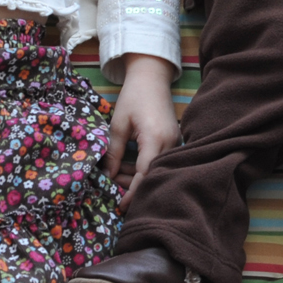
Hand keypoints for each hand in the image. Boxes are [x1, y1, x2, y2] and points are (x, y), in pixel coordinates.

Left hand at [103, 54, 179, 206]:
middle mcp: (171, 142)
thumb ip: (113, 151)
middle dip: (132, 186)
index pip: (145, 174)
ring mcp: (175, 141)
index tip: (120, 205)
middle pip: (153, 175)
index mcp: (155, 138)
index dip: (132, 192)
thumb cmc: (133, 97)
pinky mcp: (174, 140)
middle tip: (111, 187)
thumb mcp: (118, 124)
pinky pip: (160, 161)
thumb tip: (107, 177)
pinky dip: (144, 167)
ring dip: (136, 176)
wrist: (152, 77)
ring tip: (115, 174)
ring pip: (156, 169)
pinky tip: (127, 167)